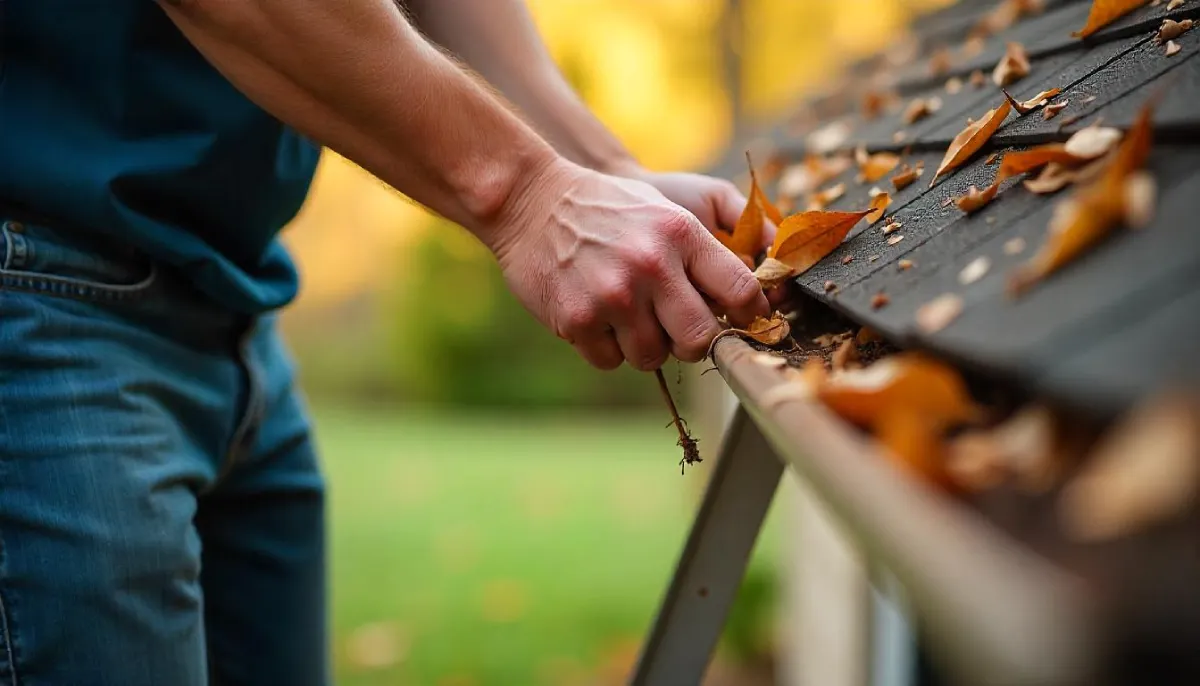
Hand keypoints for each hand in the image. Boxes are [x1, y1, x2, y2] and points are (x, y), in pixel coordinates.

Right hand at [486, 159, 769, 370]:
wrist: (532, 200)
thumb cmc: (609, 210)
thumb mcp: (667, 211)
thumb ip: (710, 250)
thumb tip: (761, 294)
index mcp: (680, 234)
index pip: (740, 290)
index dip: (751, 316)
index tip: (745, 322)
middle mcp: (650, 266)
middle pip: (699, 340)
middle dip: (694, 342)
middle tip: (680, 329)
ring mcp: (612, 295)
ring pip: (652, 357)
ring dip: (645, 346)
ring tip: (628, 314)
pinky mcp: (577, 319)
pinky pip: (610, 361)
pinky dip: (607, 347)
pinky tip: (596, 315)